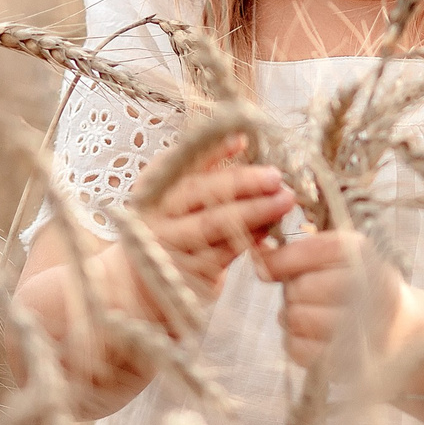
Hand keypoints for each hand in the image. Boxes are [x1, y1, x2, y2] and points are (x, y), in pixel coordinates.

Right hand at [132, 138, 295, 302]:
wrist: (140, 285)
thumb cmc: (168, 228)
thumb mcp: (174, 195)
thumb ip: (203, 168)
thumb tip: (240, 139)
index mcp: (152, 189)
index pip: (184, 164)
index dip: (213, 151)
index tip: (243, 140)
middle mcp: (155, 217)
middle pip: (201, 194)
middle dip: (243, 183)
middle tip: (276, 177)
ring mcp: (169, 248)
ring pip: (215, 226)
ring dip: (254, 212)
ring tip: (283, 201)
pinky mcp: (188, 276)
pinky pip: (223, 255)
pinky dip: (248, 240)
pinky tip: (268, 229)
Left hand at [257, 228, 404, 370]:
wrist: (404, 333)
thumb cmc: (365, 287)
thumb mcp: (346, 257)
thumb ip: (304, 251)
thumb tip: (259, 256)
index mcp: (370, 257)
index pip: (317, 249)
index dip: (283, 258)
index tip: (267, 267)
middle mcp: (372, 290)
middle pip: (300, 287)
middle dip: (293, 291)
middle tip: (307, 295)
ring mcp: (363, 331)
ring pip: (296, 317)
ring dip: (294, 316)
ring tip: (313, 315)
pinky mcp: (349, 362)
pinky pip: (297, 348)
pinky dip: (297, 341)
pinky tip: (315, 336)